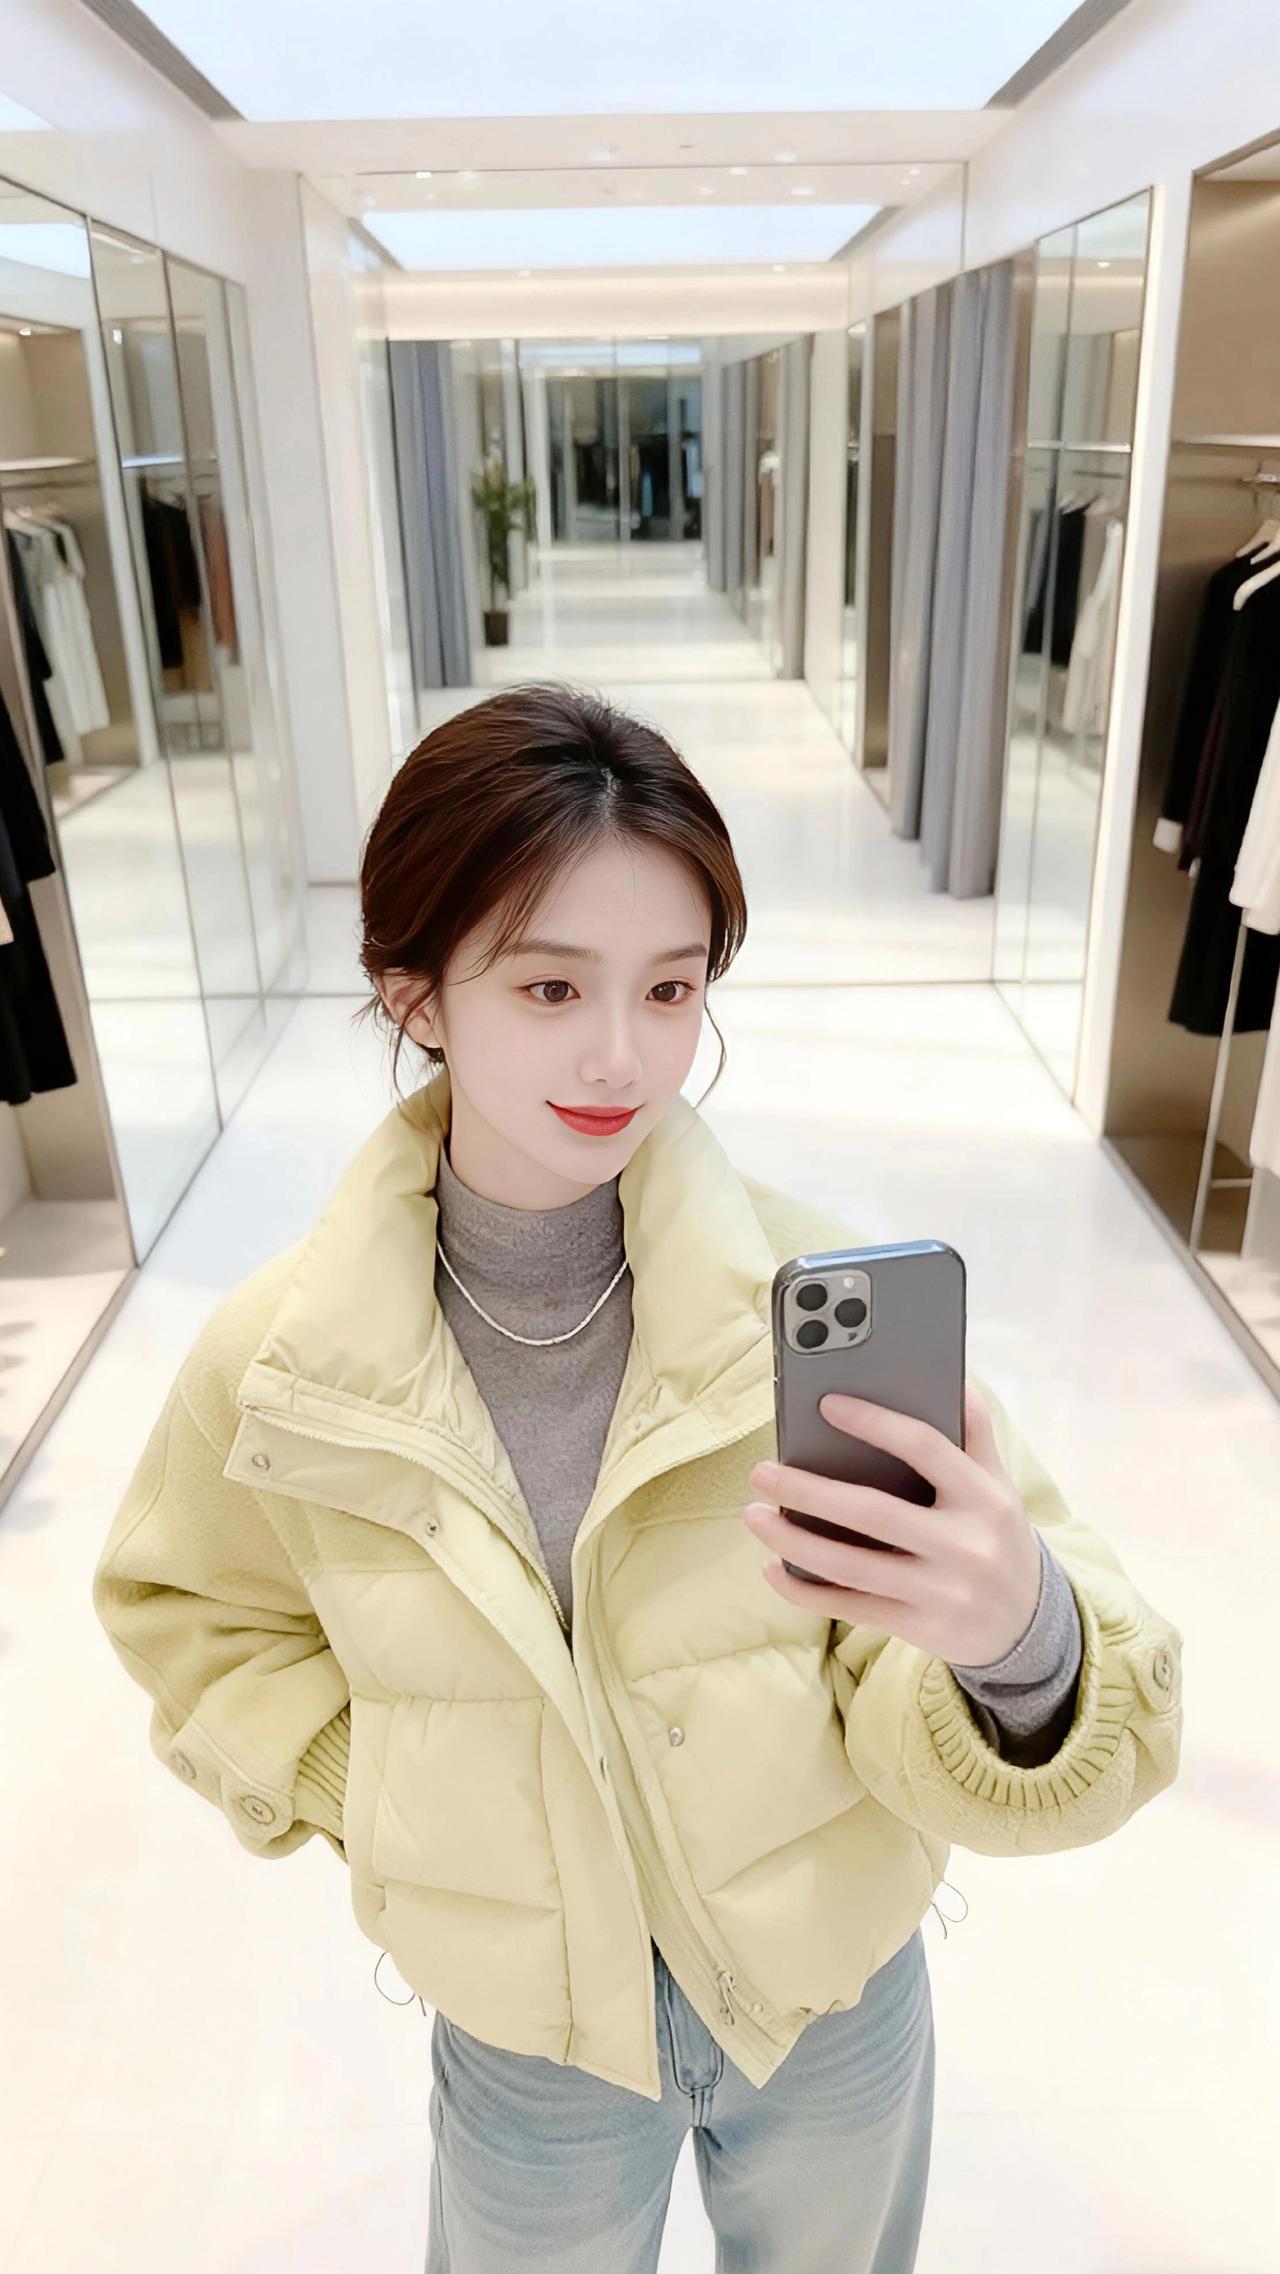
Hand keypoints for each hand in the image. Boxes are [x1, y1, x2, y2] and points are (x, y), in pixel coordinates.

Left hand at [743, 1381, 1043, 1667]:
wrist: (1029, 1627)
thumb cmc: (996, 1536)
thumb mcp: (998, 1482)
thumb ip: (974, 1429)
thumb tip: (951, 1371)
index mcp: (983, 1497)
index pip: (925, 1448)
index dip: (874, 1422)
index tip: (826, 1403)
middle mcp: (964, 1545)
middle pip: (873, 1513)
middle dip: (809, 1490)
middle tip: (762, 1471)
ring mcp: (940, 1592)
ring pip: (852, 1566)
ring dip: (793, 1540)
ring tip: (754, 1515)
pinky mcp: (919, 1628)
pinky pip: (850, 1608)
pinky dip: (804, 1590)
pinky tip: (772, 1568)